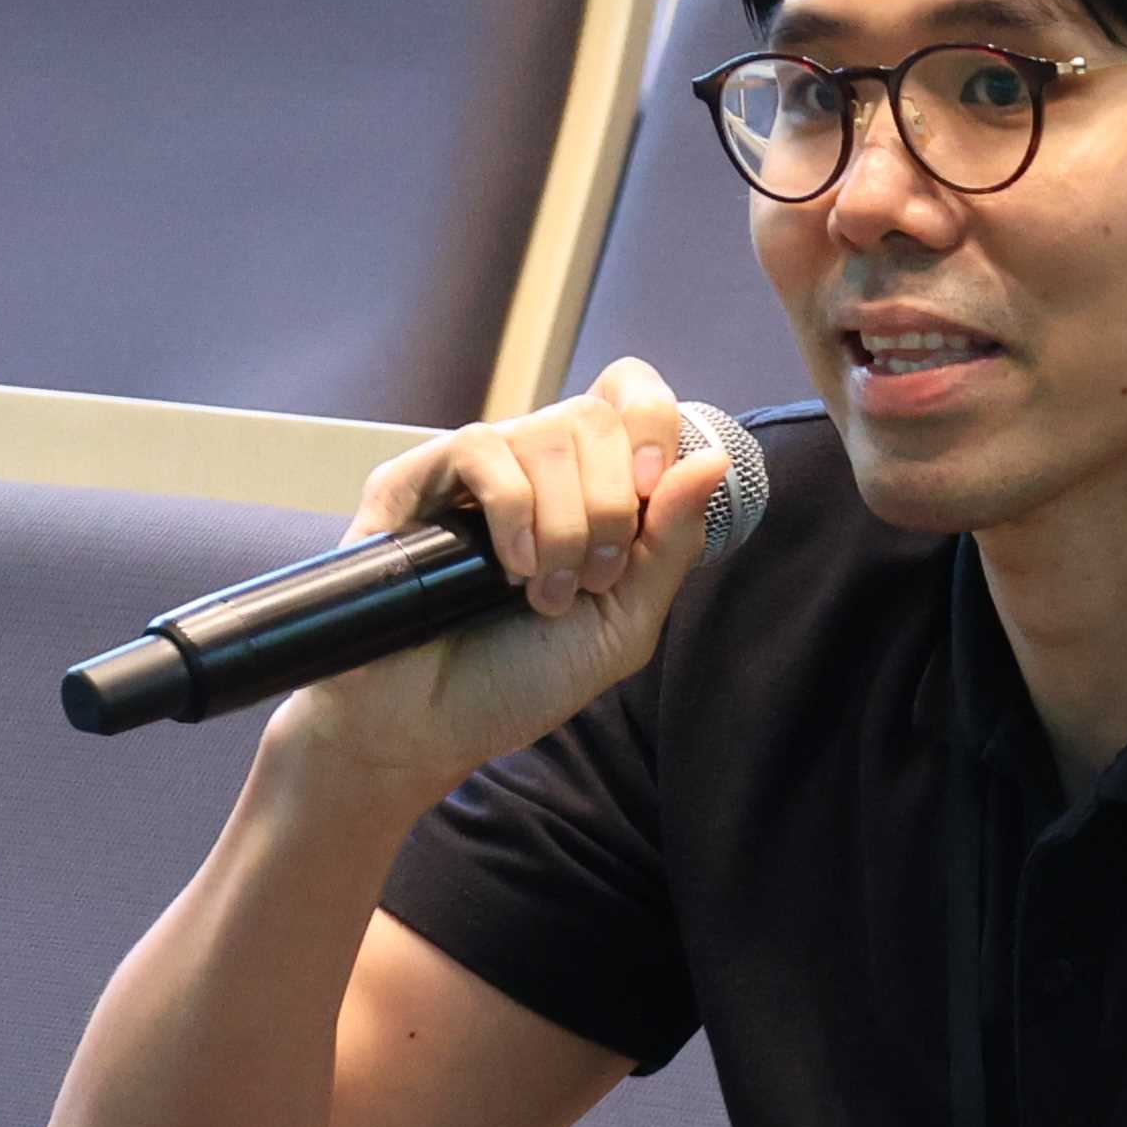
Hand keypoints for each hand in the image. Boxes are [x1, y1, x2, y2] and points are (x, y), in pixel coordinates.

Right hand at [270, 360, 740, 808]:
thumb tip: (712, 459)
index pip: (630, 399)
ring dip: (563, 525)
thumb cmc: (520, 681)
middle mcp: (533, 468)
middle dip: (611, 507)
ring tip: (541, 594)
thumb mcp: (623, 624)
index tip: (651, 492)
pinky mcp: (414, 480)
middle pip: (596, 418)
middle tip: (589, 580)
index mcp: (589, 489)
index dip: (653, 425)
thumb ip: (671, 545)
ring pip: (545, 434)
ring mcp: (473, 472)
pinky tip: (508, 570)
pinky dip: (512, 509)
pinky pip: (480, 449)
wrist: (432, 727)